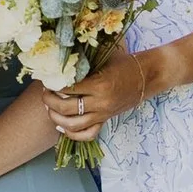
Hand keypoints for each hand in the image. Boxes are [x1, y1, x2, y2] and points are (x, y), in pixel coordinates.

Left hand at [45, 43, 163, 150]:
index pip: (67, 88)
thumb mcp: (103, 57)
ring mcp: (103, 114)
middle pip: (65, 108)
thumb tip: (58, 62)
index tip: (47, 78)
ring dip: (56, 118)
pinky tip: (62, 126)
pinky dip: (72, 134)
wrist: (147, 76)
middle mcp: (100, 102)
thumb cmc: (124, 62)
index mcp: (99, 84)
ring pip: (73, 125)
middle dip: (49, 100)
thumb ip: (83, 62)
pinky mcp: (106, 120)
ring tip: (49, 108)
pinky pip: (87, 134)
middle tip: (45, 92)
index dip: (53, 84)